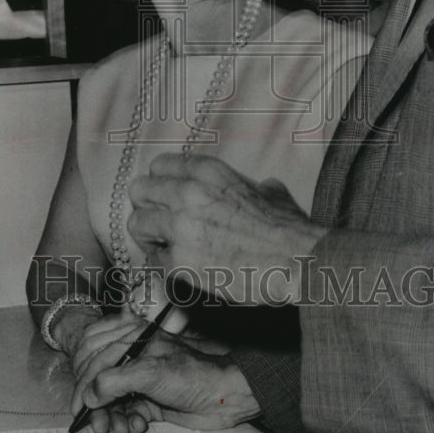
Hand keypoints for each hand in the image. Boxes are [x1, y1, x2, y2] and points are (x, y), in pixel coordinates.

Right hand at [70, 321, 258, 432]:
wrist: (222, 395)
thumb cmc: (191, 374)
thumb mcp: (151, 372)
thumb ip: (114, 381)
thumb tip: (87, 395)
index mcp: (130, 336)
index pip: (91, 353)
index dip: (82, 381)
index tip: (79, 406)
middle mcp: (131, 355)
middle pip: (96, 378)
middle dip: (95, 403)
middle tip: (97, 422)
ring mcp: (139, 377)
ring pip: (109, 398)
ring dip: (109, 416)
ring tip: (117, 428)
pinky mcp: (147, 398)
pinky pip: (124, 411)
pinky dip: (125, 421)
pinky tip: (136, 425)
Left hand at [127, 155, 325, 305]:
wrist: (296, 261)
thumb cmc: (288, 228)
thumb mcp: (270, 191)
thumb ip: (252, 186)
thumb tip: (261, 188)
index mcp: (207, 171)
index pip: (159, 166)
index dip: (161, 183)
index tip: (167, 197)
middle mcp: (188, 192)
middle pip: (139, 190)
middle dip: (147, 206)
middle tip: (160, 221)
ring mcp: (180, 227)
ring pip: (137, 224)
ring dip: (149, 236)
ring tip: (165, 245)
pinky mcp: (179, 261)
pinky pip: (153, 259)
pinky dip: (163, 264)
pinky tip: (181, 266)